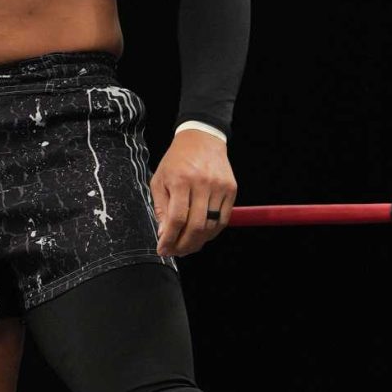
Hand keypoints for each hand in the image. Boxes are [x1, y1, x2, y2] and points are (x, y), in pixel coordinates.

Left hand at [150, 128, 234, 257]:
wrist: (201, 139)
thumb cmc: (177, 160)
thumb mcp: (160, 180)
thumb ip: (161, 208)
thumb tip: (164, 234)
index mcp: (180, 180)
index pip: (177, 219)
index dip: (169, 239)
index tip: (163, 249)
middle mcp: (202, 183)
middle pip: (196, 226)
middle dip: (184, 245)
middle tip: (175, 252)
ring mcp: (219, 187)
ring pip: (211, 225)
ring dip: (198, 241)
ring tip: (187, 246)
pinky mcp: (231, 189)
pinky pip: (224, 219)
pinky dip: (213, 232)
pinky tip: (202, 235)